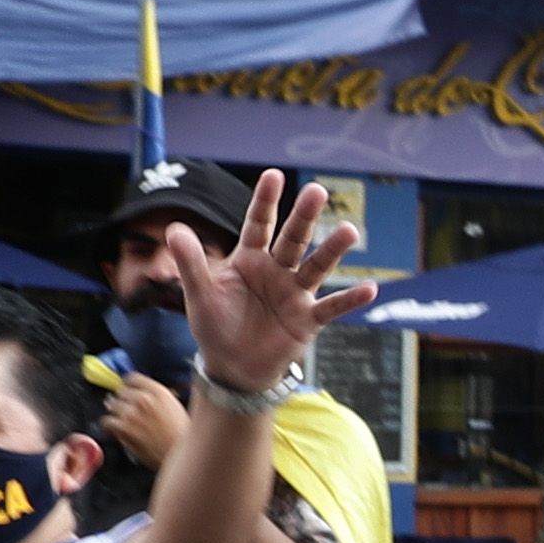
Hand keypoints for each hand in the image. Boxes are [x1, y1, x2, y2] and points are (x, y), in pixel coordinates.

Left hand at [103, 371, 188, 469]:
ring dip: (116, 414)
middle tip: (127, 411)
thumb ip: (158, 399)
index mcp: (159, 391)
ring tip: (122, 423)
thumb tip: (145, 398)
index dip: (129, 386)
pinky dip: (109, 427)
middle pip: (120, 392)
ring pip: (112, 406)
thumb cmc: (183, 438)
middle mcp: (144, 399)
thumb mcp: (176, 409)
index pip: (133, 378)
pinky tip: (115, 432)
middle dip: (123, 401)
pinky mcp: (124, 429)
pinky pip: (106, 422)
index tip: (128, 391)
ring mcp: (132, 413)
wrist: (180, 455)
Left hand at [167, 169, 373, 395]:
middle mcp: (276, 270)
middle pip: (293, 238)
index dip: (265, 201)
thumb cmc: (215, 326)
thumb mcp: (199, 293)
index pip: (258, 225)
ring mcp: (295, 293)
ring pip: (316, 267)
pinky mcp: (308, 320)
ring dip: (333, 250)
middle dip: (305, 216)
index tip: (274, 175)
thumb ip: (191, 262)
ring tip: (350, 230)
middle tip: (318, 191)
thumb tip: (173, 228)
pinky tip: (370, 289)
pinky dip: (350, 300)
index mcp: (250, 259)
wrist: (232, 367)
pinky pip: (332, 308)